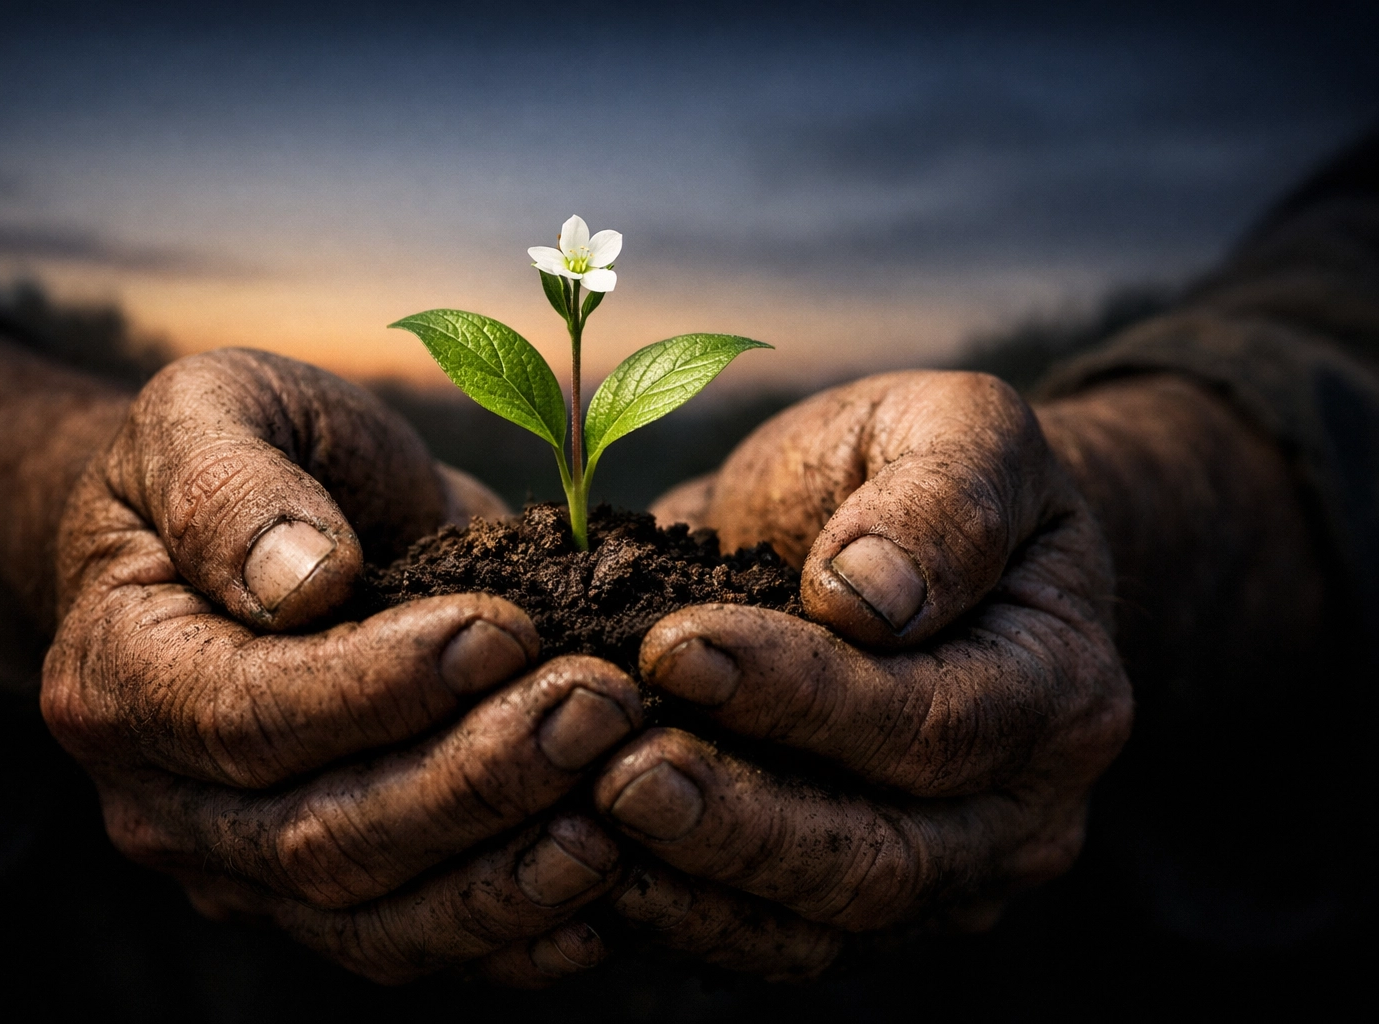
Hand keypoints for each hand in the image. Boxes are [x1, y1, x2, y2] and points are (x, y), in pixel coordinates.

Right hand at [43, 348, 641, 984]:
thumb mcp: (212, 410)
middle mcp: (163, 802)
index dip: (380, 686)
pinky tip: (600, 894)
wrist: (257, 530)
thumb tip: (301, 585)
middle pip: (321, 835)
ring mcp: (241, 868)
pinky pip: (413, 945)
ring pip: (374, 921)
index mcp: (118, 674)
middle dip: (476, 779)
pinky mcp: (321, 899)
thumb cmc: (243, 457)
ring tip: (616, 806)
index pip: (247, 714)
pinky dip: (512, 937)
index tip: (502, 631)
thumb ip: (232, 485)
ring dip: (507, 875)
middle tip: (598, 706)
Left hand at [601, 370, 1132, 977]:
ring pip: (824, 925)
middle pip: (884, 859)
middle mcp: (1020, 812)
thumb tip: (870, 599)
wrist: (913, 537)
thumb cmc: (927, 470)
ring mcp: (945, 874)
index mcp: (1060, 690)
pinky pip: (775, 941)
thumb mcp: (957, 427)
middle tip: (619, 774)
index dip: (803, 696)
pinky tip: (598, 862)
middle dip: (742, 822)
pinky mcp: (862, 903)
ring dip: (699, 886)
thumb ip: (940, 495)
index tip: (677, 644)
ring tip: (591, 820)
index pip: (935, 722)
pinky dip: (685, 916)